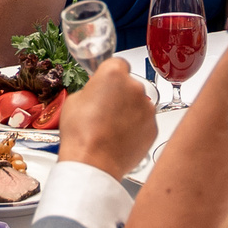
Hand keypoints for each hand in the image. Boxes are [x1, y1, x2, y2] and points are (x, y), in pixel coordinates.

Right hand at [58, 58, 156, 180]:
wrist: (93, 163)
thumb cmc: (81, 133)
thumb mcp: (74, 101)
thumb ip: (91, 90)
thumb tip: (96, 92)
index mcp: (113, 74)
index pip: (118, 63)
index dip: (110, 75)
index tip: (106, 84)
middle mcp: (135, 86)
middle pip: (129, 85)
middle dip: (120, 94)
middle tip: (105, 110)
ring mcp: (147, 108)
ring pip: (138, 104)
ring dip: (129, 111)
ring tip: (111, 128)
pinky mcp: (153, 127)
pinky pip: (144, 122)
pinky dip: (136, 128)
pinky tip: (120, 138)